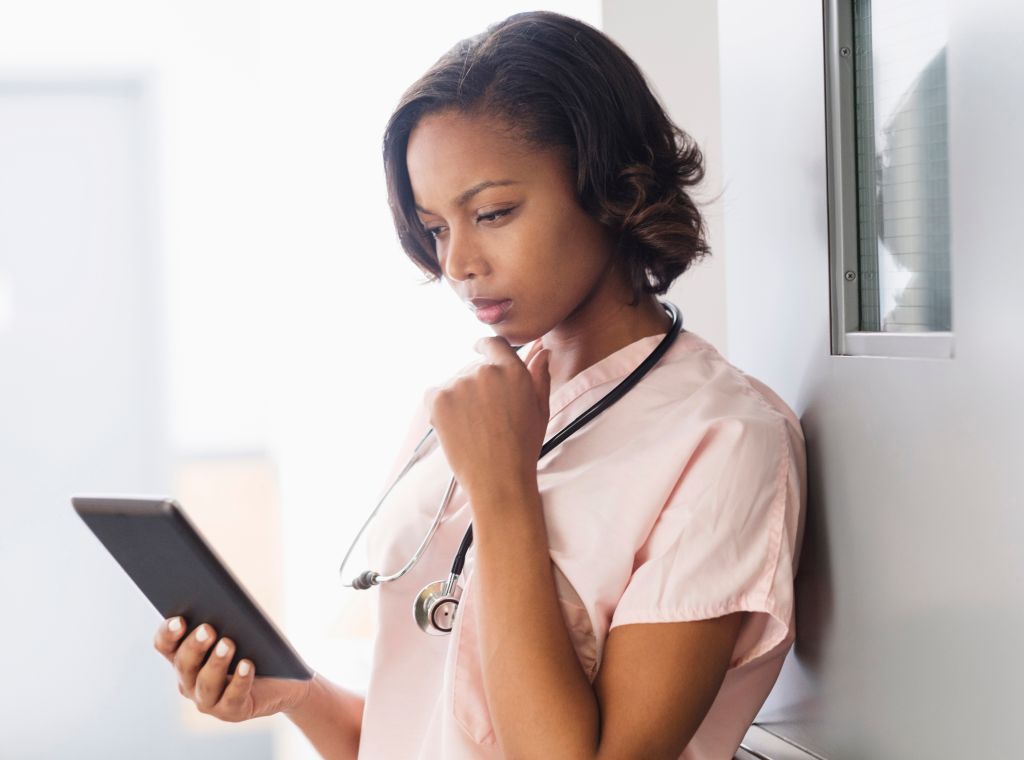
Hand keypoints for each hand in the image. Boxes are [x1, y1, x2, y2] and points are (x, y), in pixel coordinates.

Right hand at [153, 616, 312, 721]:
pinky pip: (233, 698)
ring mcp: (208, 700)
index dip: (168, 633)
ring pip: (205, 684)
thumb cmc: (252, 647)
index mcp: (184, 657)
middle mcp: (189, 681)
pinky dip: (240, 680)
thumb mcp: (237, 630)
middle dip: (194, 646)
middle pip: (184, 664)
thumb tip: (222, 601)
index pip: (164, 645)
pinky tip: (247, 665)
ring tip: (228, 643)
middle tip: (208, 629)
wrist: (281, 680)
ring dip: (216, 663)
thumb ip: (223, 618)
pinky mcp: (232, 712)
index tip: (179, 620)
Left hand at [424, 337, 550, 501]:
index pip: (493, 343)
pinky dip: (440, 408)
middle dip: (475, 386)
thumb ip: (540, 376)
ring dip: (459, 398)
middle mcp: (485, 371)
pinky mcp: (438, 398)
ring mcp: (459, 384)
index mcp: (512, 370)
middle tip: (483, 417)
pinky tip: (456, 428)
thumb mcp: (540, 410)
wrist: (498, 478)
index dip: (485, 348)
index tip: (480, 351)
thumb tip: (542, 353)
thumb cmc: (522, 448)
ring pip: (454, 383)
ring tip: (472, 427)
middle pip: (473, 367)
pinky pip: (434, 394)